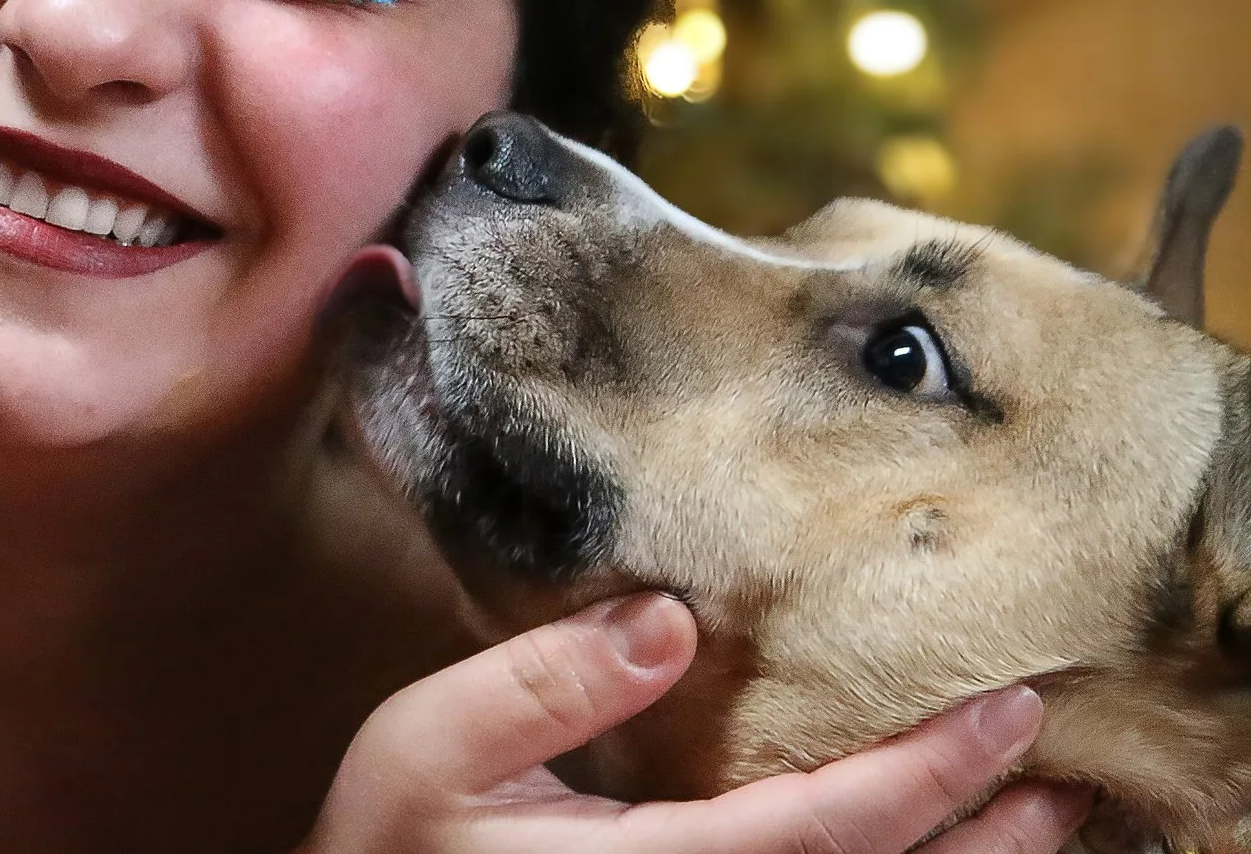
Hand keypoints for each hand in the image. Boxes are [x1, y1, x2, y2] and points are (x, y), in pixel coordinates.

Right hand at [302, 594, 1092, 853]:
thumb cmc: (387, 851)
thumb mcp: (426, 746)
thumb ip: (539, 681)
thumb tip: (670, 618)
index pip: (833, 825)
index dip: (933, 773)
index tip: (1010, 711)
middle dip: (982, 834)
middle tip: (1061, 772)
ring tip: (1025, 817)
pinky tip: (900, 844)